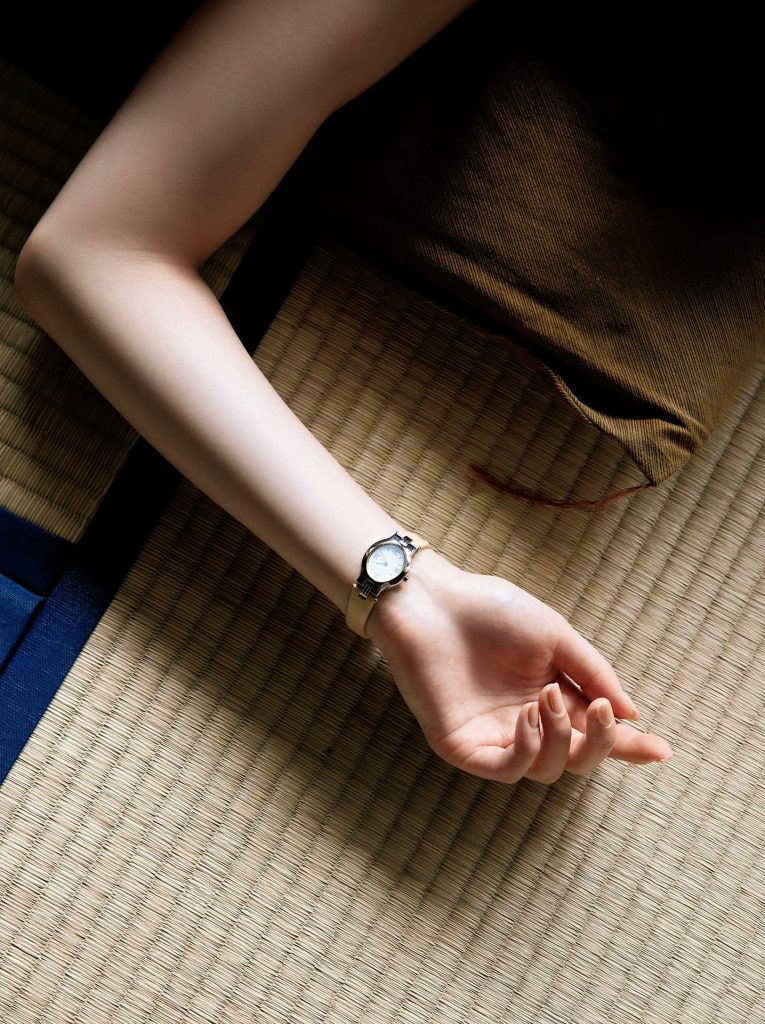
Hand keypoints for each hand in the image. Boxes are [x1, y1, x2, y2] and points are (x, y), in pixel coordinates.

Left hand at [365, 548, 672, 783]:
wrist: (433, 601)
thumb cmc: (490, 610)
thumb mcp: (555, 635)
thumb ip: (592, 672)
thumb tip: (632, 713)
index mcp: (551, 695)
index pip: (593, 731)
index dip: (627, 744)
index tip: (661, 750)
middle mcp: (525, 722)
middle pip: (577, 759)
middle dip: (601, 744)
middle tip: (601, 712)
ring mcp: (494, 736)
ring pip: (547, 770)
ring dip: (560, 738)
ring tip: (547, 698)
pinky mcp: (463, 746)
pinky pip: (507, 769)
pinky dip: (528, 748)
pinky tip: (529, 716)